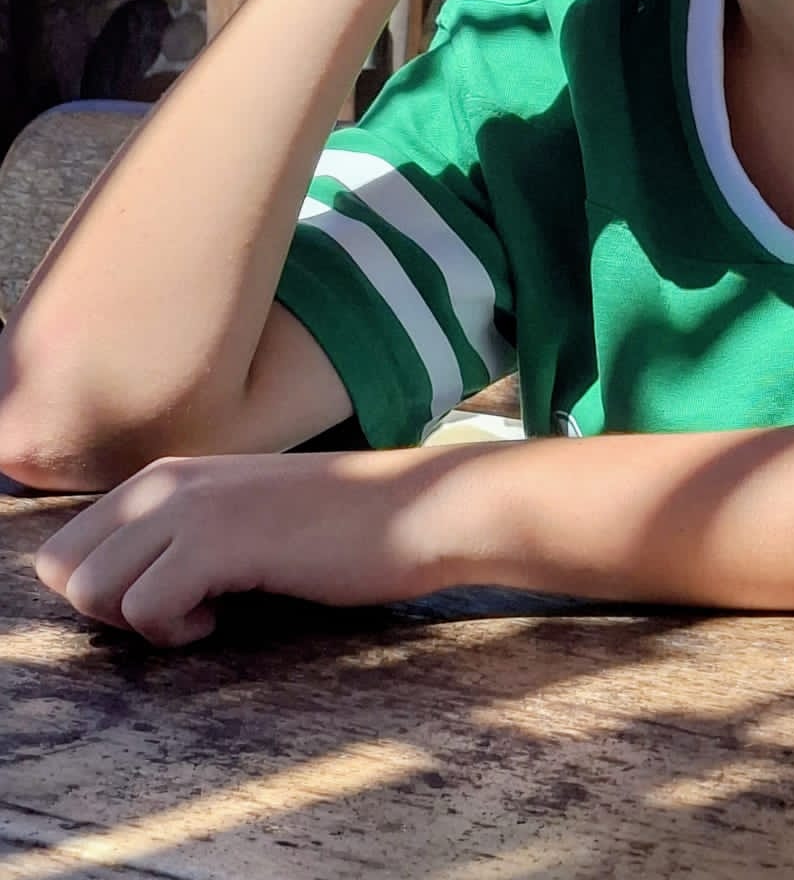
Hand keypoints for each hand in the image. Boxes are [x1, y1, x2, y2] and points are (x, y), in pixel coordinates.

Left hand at [33, 449, 464, 646]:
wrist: (417, 511)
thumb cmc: (339, 527)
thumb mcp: (243, 515)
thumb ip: (181, 533)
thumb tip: (117, 586)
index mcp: (168, 473)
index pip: (66, 544)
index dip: (102, 590)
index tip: (162, 599)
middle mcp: (168, 480)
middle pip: (63, 567)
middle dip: (107, 608)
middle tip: (175, 612)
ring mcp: (192, 506)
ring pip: (91, 589)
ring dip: (139, 620)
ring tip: (204, 612)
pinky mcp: (220, 540)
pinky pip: (145, 607)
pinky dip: (175, 632)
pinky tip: (222, 619)